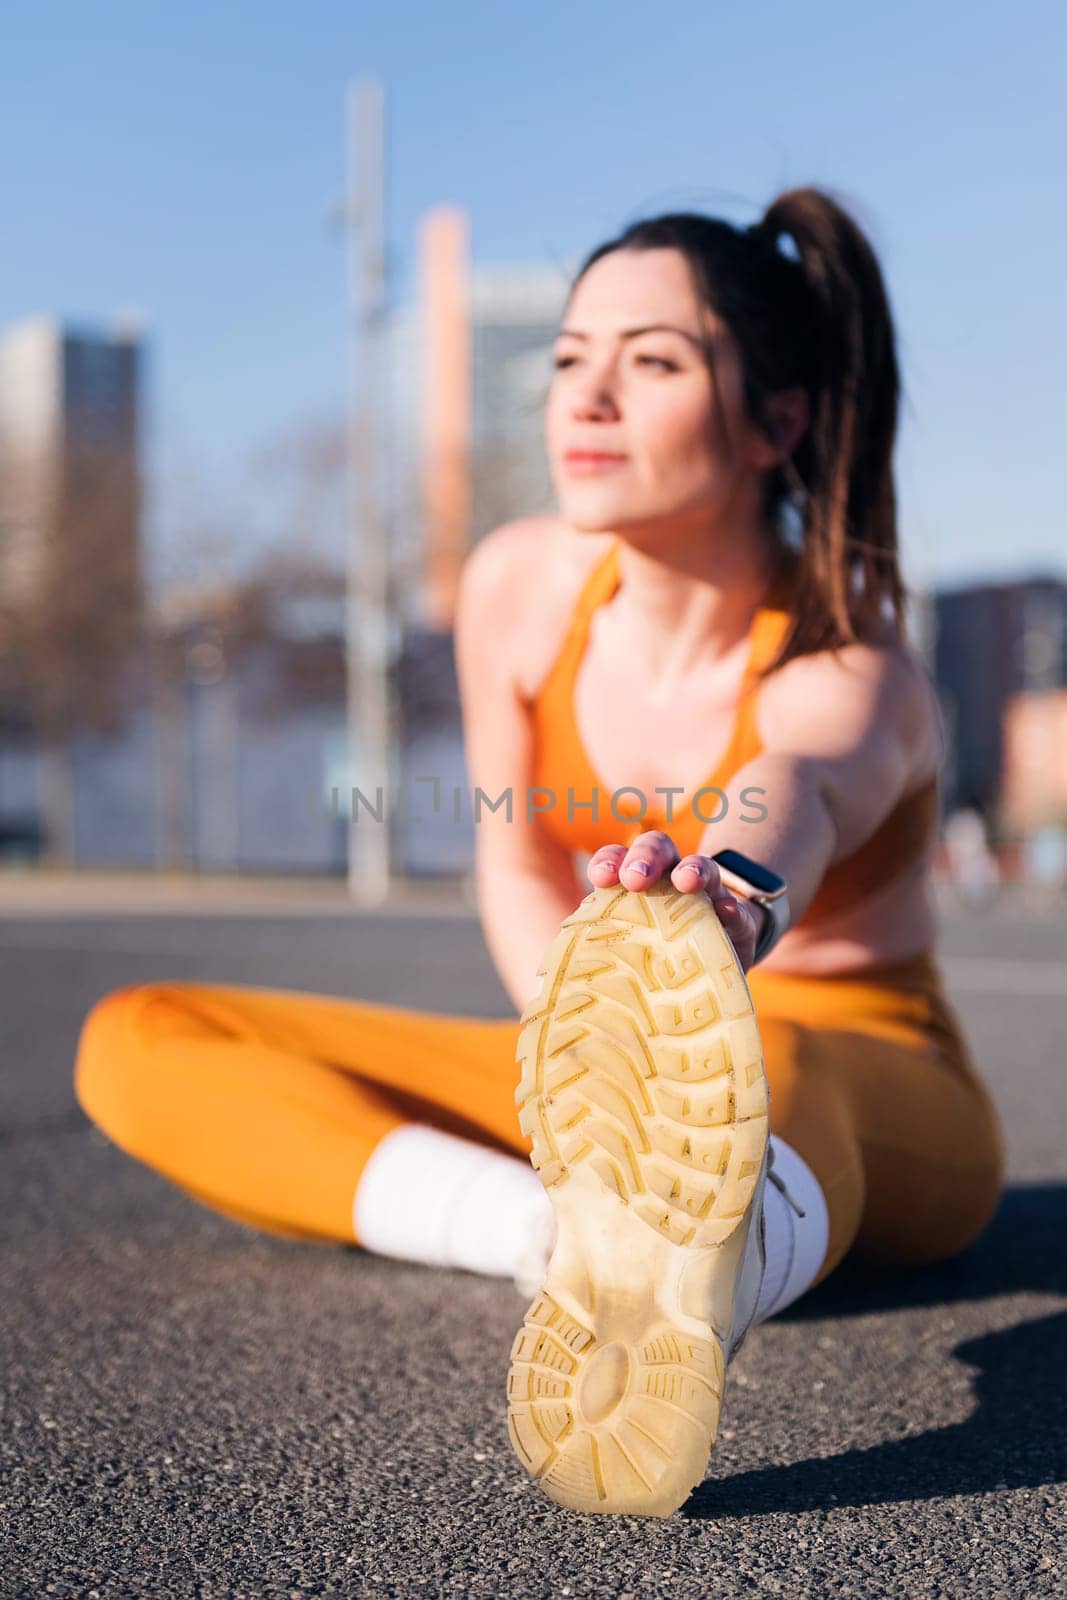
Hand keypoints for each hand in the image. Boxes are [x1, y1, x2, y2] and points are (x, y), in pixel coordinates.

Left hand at [586, 830, 765, 971]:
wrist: (708, 975)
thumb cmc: (651, 960)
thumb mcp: (623, 952)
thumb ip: (599, 953)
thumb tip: (560, 983)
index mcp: (636, 883)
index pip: (619, 859)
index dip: (609, 861)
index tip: (601, 877)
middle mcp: (671, 880)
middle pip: (658, 849)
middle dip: (645, 857)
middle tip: (636, 879)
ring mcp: (708, 898)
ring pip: (703, 868)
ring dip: (693, 870)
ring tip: (686, 882)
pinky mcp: (738, 925)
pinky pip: (740, 911)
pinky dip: (734, 909)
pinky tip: (727, 912)